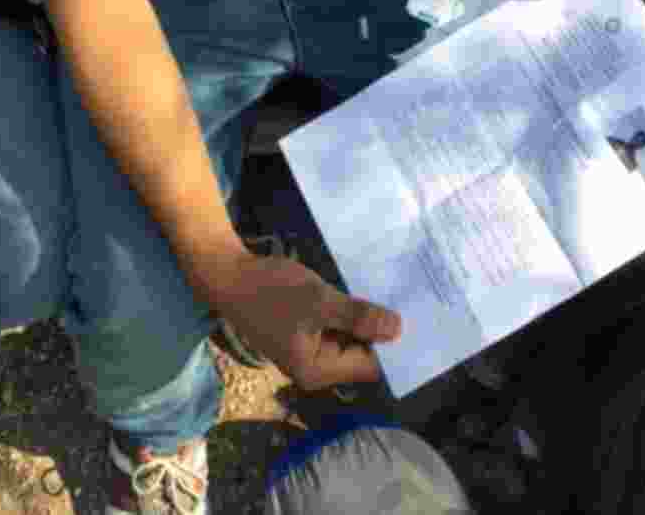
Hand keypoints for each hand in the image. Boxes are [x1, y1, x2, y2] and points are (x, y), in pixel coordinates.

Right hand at [210, 251, 401, 391]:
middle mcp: (314, 367)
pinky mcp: (302, 329)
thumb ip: (358, 317)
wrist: (227, 274)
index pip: (369, 365)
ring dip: (362, 316)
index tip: (416, 318)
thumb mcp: (318, 301)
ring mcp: (307, 347)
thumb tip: (398, 331)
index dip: (391, 344)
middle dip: (378, 327)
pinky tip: (361, 288)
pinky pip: (334, 324)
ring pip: (348, 336)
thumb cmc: (271, 290)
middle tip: (408, 298)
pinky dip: (346, 309)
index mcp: (317, 370)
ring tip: (390, 289)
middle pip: (360, 352)